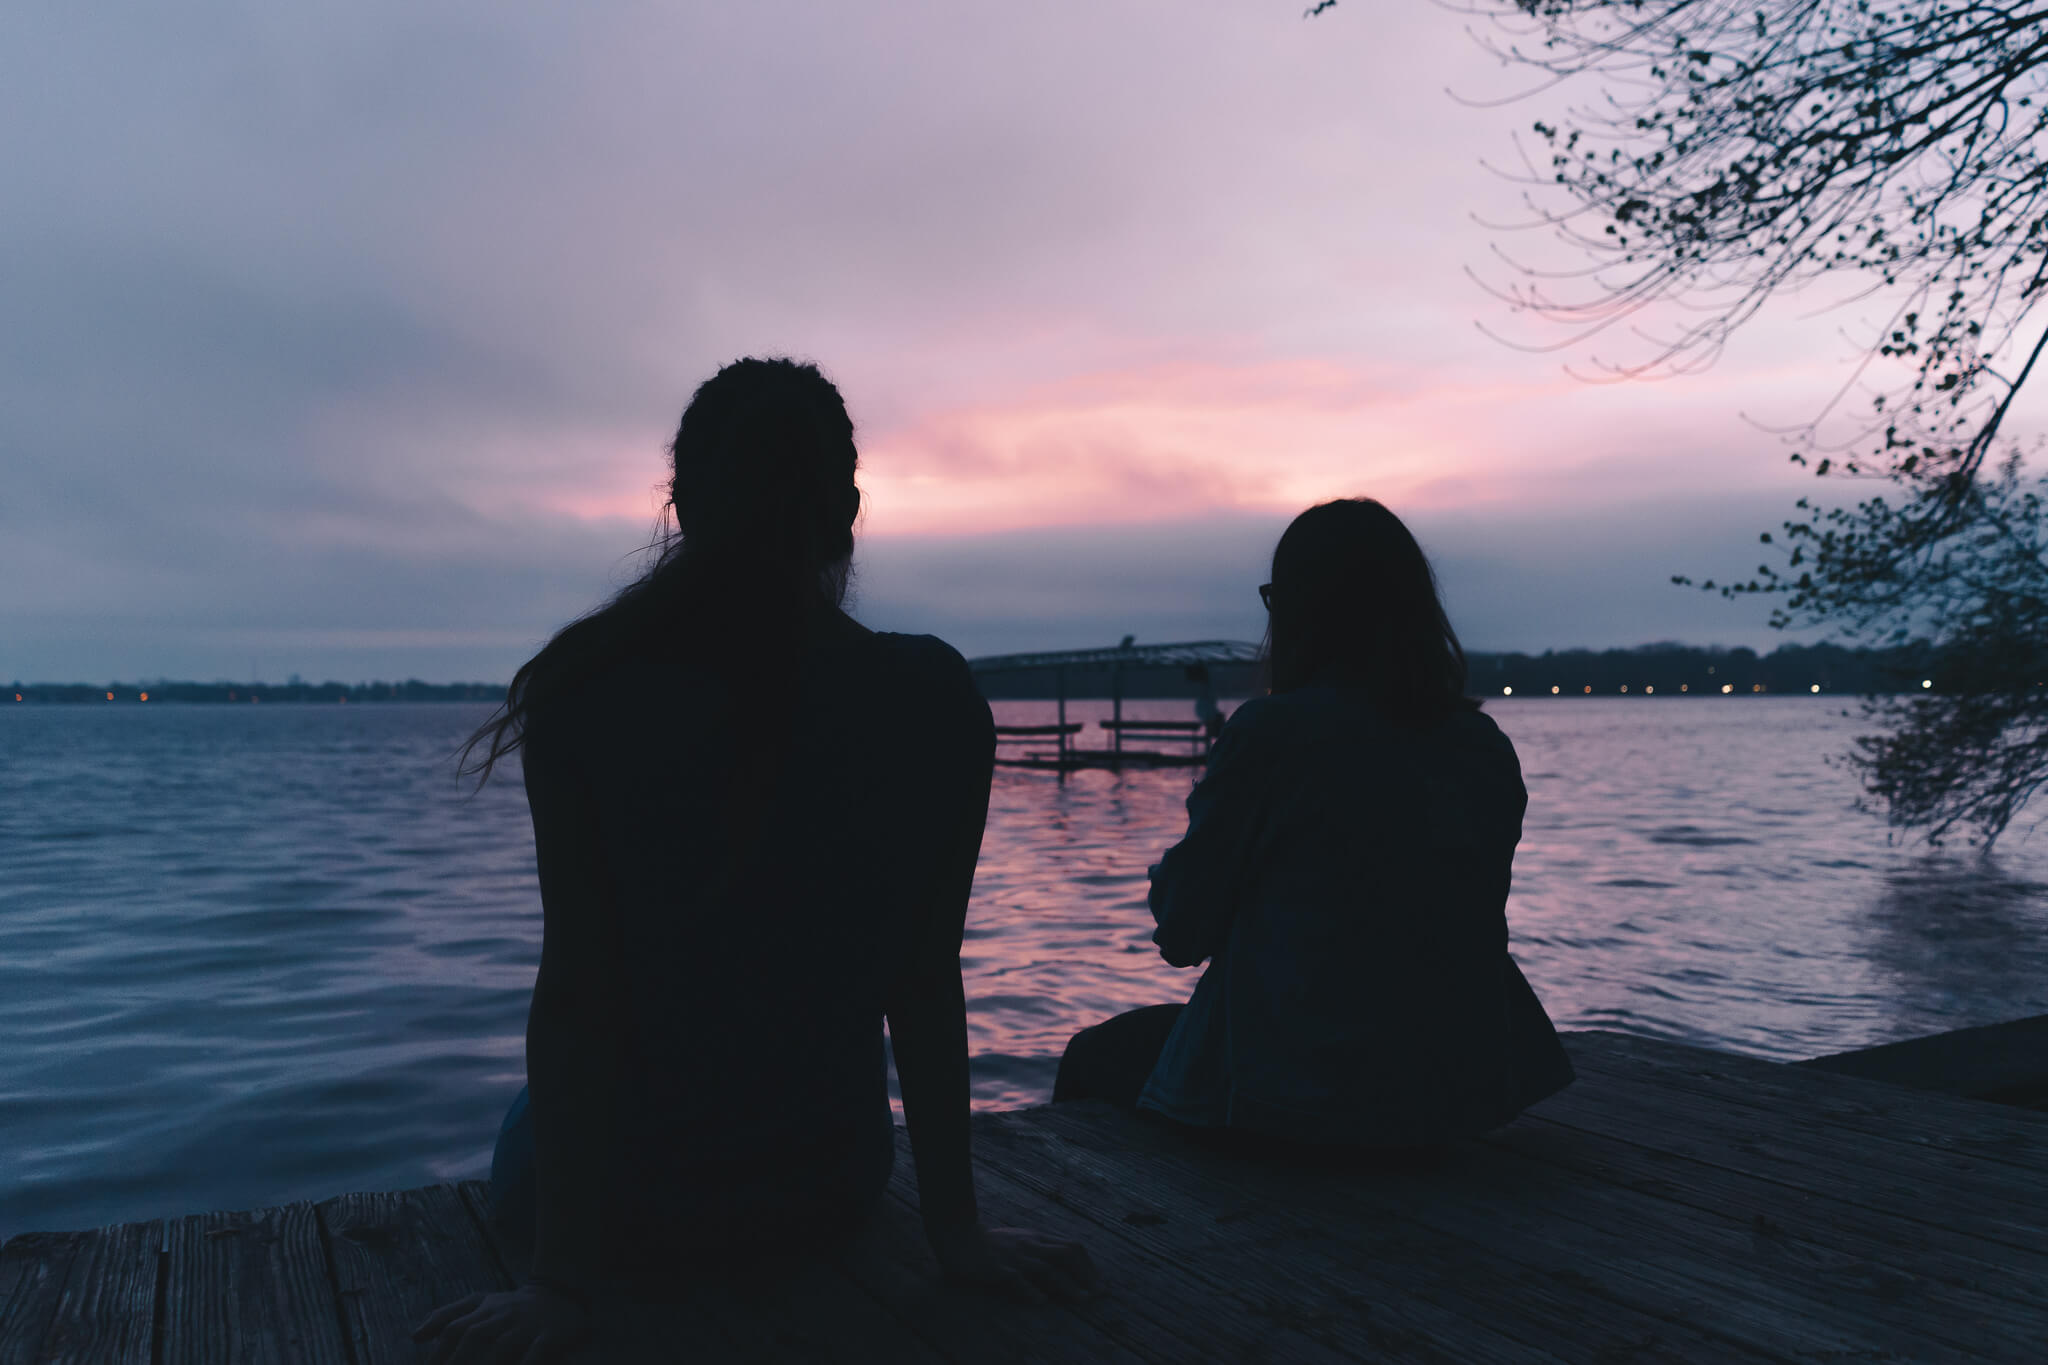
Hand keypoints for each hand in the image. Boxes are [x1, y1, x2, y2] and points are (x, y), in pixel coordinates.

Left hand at [412, 1282, 586, 1364]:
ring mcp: (526, 1325)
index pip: (454, 1328)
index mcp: (485, 1309)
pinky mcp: (550, 1335)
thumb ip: (447, 1316)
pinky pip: (536, 1353)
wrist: (561, 1292)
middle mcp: (503, 1315)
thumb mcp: (479, 1303)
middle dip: (456, 1360)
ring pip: (503, 1346)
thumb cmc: (511, 1305)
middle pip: (474, 1336)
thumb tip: (414, 1336)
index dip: (438, 1352)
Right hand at [927, 1222, 1099, 1304]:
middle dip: (1086, 1275)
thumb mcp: (1019, 1240)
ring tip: (1082, 1300)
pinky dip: (1030, 1290)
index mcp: (1037, 1238)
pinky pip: (1017, 1279)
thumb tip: (1062, 1265)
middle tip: (1099, 1294)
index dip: (1088, 1265)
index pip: (1071, 1247)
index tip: (1098, 1283)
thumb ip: (1039, 1249)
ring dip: (1067, 1285)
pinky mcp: (998, 1268)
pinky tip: (1041, 1302)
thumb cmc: (990, 1242)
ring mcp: (1015, 1256)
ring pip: (1047, 1268)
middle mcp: (1030, 1245)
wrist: (958, 1236)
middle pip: (1066, 1255)